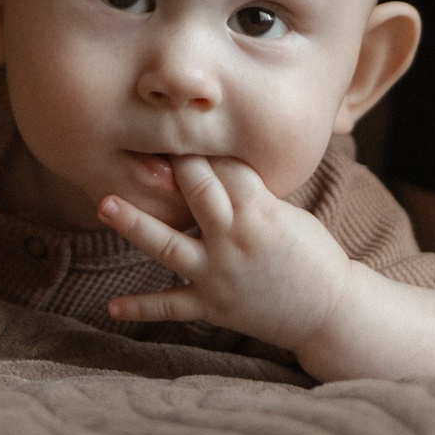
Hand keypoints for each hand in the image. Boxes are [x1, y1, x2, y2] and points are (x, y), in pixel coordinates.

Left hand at [98, 155, 354, 351]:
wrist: (330, 312)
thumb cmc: (312, 256)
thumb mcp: (288, 215)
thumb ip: (251, 195)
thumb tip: (217, 165)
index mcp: (259, 211)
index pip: (224, 168)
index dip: (199, 145)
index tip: (173, 122)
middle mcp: (234, 240)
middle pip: (196, 192)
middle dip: (169, 166)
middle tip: (135, 141)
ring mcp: (219, 275)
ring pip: (168, 246)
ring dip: (135, 224)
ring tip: (104, 204)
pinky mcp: (213, 306)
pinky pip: (171, 306)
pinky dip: (142, 307)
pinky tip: (112, 307)